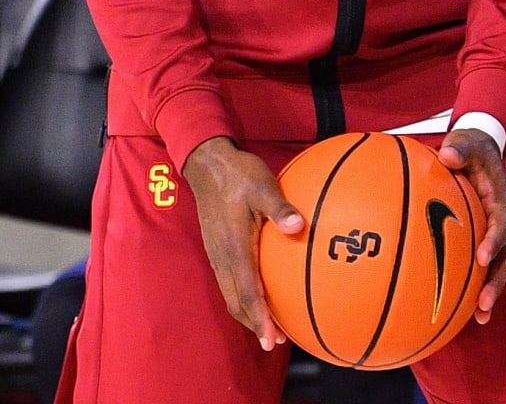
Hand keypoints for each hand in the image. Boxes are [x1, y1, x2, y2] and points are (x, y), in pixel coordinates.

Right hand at [182, 136, 304, 350]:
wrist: (206, 163)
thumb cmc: (238, 173)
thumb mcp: (262, 185)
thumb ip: (279, 208)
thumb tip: (298, 226)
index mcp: (234, 247)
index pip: (246, 292)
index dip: (259, 319)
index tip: (270, 341)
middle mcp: (222, 256)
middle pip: (235, 301)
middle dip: (254, 324)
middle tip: (275, 342)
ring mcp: (217, 253)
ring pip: (230, 293)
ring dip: (247, 312)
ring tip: (269, 325)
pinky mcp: (216, 247)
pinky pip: (228, 281)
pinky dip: (242, 296)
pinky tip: (259, 292)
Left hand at [437, 130, 505, 324]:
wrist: (479, 146)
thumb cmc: (470, 145)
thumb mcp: (465, 141)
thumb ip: (459, 148)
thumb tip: (448, 155)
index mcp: (499, 198)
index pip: (500, 222)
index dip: (494, 240)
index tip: (482, 257)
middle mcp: (501, 219)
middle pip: (505, 256)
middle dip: (495, 281)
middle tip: (482, 303)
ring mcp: (494, 231)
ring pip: (498, 267)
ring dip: (490, 291)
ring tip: (479, 318)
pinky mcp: (484, 237)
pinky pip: (483, 264)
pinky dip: (477, 284)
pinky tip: (465, 309)